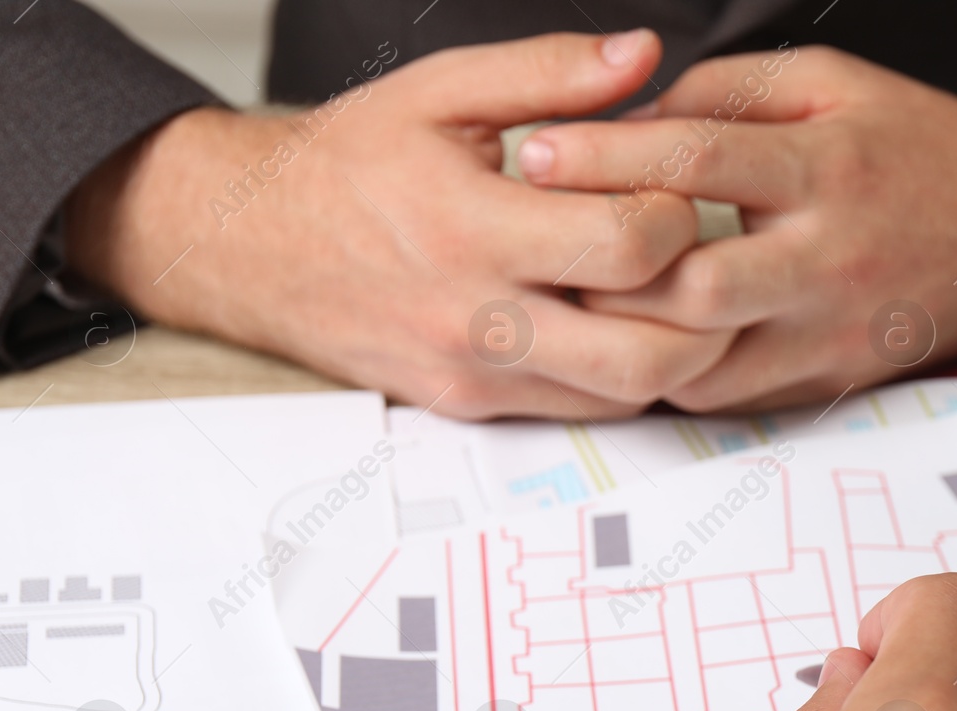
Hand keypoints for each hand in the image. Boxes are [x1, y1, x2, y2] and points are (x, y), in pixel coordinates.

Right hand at [66, 32, 735, 418]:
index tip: (669, 190)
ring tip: (662, 288)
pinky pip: (581, 410)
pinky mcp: (472, 406)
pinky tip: (613, 317)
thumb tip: (642, 54)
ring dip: (672, 347)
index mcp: (474, 228)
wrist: (252, 247)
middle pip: (649, 354)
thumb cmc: (350, 165)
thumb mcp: (439, 91)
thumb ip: (548, 72)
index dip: (679, 215)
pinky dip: (621, 373)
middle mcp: (478, 321)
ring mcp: (476, 375)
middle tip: (700, 259)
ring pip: (627, 396)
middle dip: (704, 308)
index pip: (629, 247)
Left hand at [520, 46, 956, 411]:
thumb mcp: (836, 83)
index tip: (532, 152)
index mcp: (825, 167)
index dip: (602, 156)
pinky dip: (674, 370)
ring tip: (583, 300)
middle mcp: (826, 258)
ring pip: (700, 359)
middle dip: (604, 268)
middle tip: (544, 246)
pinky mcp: (828, 379)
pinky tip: (645, 338)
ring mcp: (828, 331)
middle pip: (688, 284)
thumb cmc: (921, 149)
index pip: (694, 159)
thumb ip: (733, 92)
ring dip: (631, 333)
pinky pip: (728, 395)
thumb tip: (633, 117)